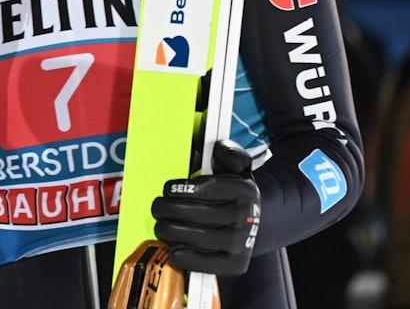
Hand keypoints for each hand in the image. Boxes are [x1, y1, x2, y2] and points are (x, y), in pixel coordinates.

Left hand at [151, 139, 260, 276]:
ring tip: (160, 224)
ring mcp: (242, 243)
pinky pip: (205, 264)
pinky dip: (184, 257)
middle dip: (168, 209)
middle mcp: (246, 217)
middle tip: (157, 206)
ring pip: (196, 238)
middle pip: (197, 214)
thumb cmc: (231, 190)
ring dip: (170, 231)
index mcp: (245, 190)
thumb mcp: (232, 166)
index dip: (182, 189)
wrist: (252, 220)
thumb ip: (227, 152)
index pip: (208, 188)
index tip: (167, 189)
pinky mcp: (236, 265)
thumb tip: (218, 145)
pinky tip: (174, 247)